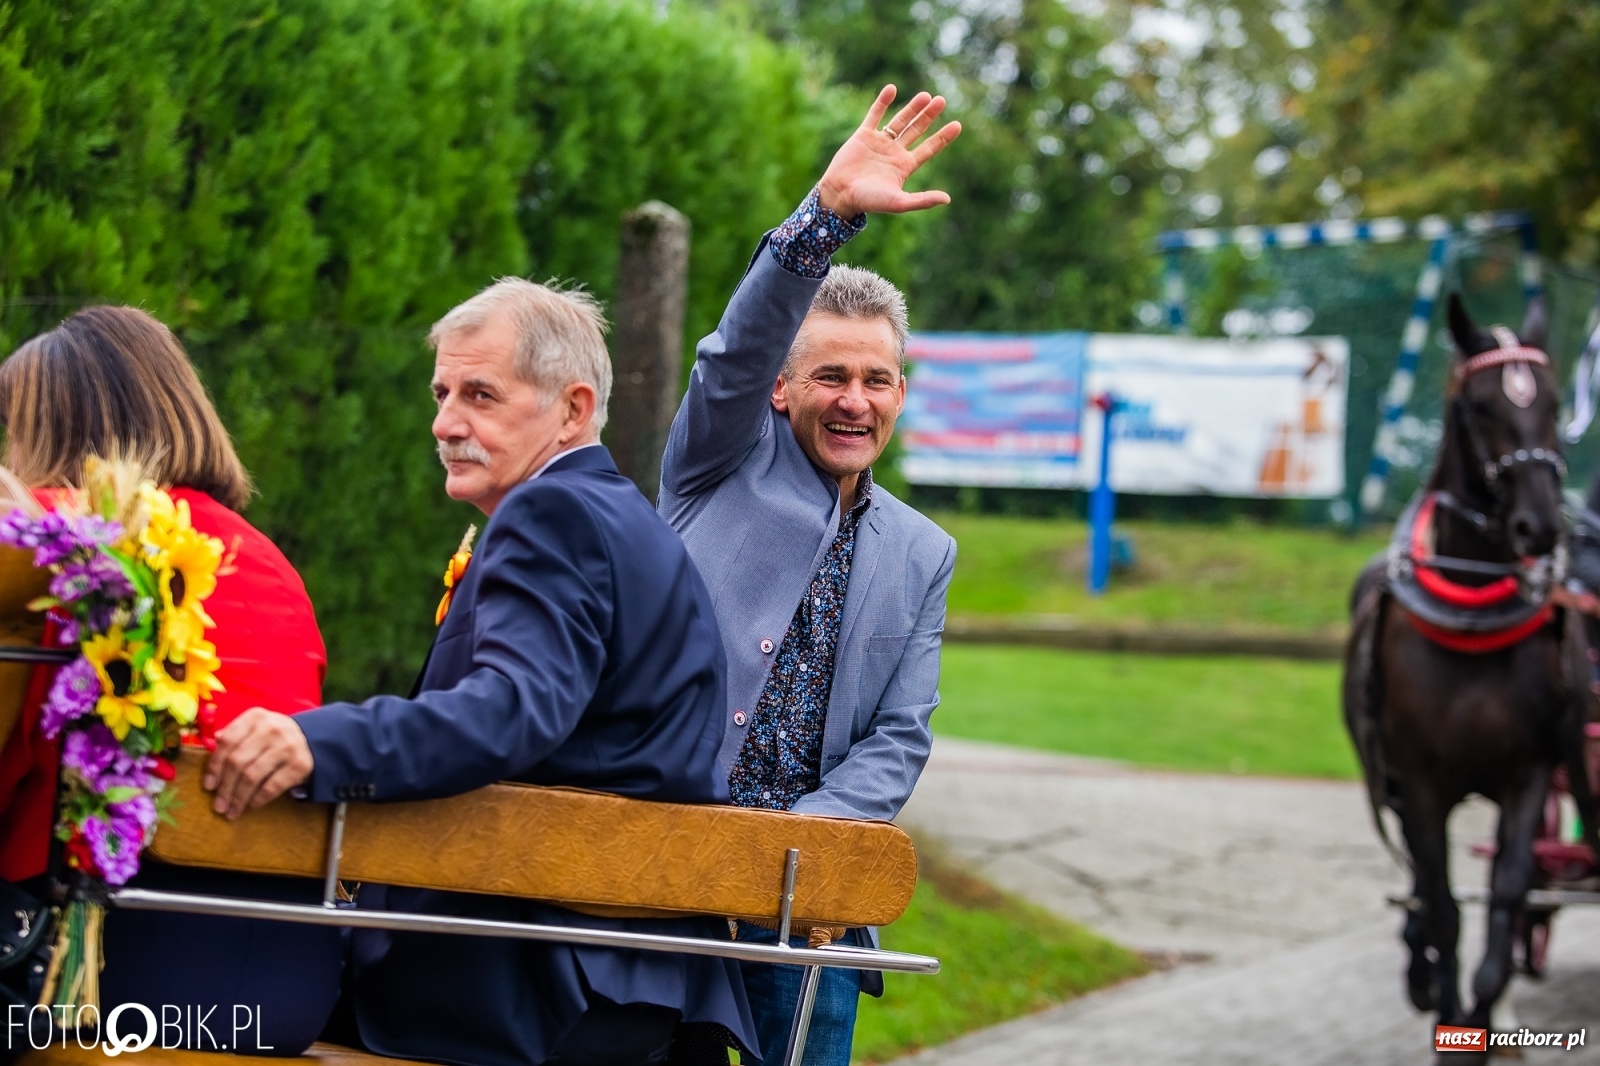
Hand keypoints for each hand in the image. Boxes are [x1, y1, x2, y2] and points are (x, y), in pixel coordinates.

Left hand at [203, 709, 313, 819]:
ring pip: (253, 776)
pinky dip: (258, 800)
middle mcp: (271, 729)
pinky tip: (250, 806)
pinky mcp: (300, 764)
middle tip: (218, 806)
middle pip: (238, 762)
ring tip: (231, 812)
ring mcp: (287, 746)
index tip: (208, 786)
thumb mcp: (252, 728)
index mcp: (255, 717)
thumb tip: (214, 742)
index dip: (215, 766)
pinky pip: (272, 787)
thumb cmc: (270, 737)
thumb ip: (233, 735)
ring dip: (239, 798)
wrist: (307, 739)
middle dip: (225, 788)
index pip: (227, 742)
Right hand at [816, 85, 961, 218]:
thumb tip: (947, 199)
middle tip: (942, 100)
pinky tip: (892, 88)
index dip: (942, 137)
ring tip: (926, 95)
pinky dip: (883, 102)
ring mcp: (879, 142)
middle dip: (929, 116)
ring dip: (912, 108)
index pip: (928, 149)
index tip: (957, 125)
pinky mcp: (863, 135)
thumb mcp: (898, 202)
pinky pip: (875, 115)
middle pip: (916, 130)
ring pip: (899, 121)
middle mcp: (894, 152)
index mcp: (904, 166)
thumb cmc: (869, 201)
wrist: (840, 194)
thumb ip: (922, 200)